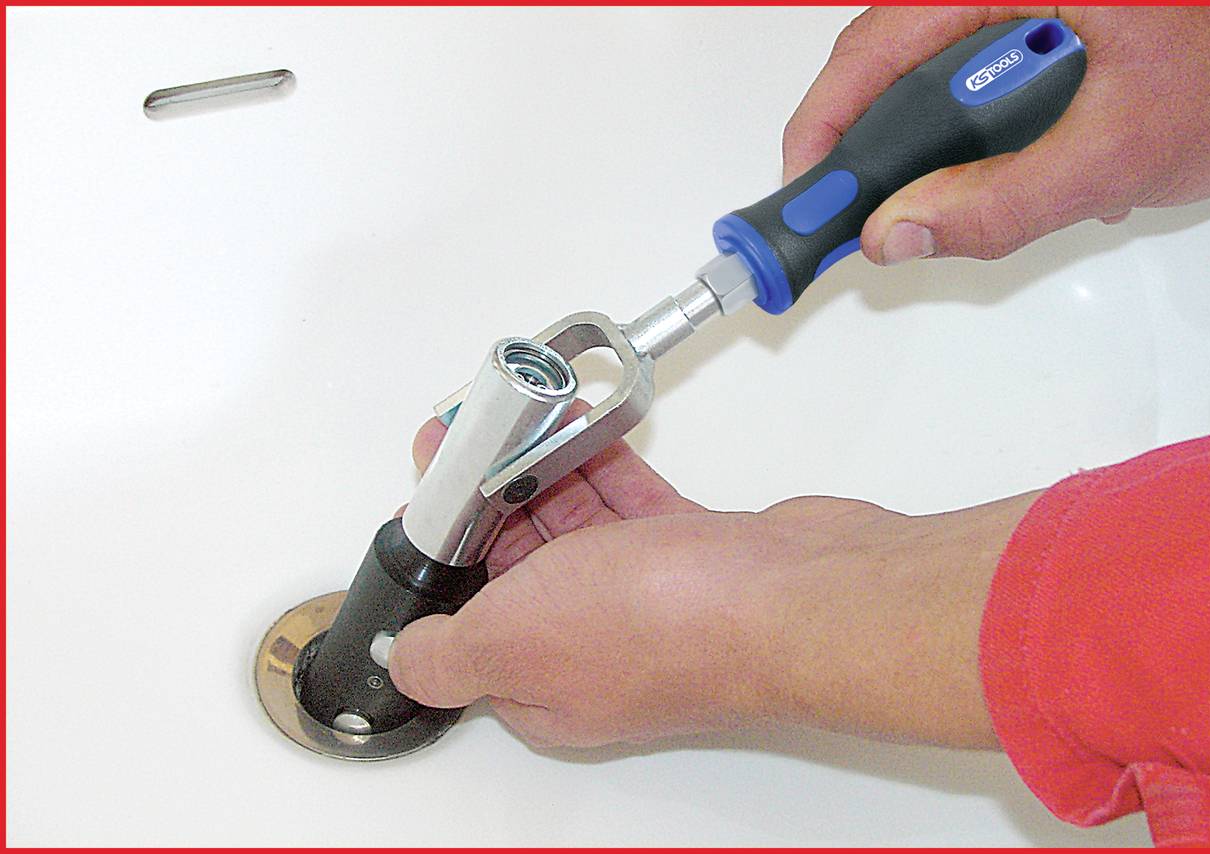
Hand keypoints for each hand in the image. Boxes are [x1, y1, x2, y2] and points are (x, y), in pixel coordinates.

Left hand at [390, 407, 1041, 748]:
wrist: (791, 596)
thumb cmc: (662, 625)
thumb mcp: (511, 640)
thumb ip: (445, 655)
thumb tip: (405, 663)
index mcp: (543, 682)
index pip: (471, 624)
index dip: (443, 558)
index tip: (428, 497)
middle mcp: (594, 647)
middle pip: (521, 566)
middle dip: (487, 500)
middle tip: (465, 438)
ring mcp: (647, 598)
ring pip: (577, 529)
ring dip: (544, 474)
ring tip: (516, 418)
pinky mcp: (692, 555)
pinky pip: (631, 504)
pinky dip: (603, 466)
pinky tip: (584, 428)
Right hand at [783, 6, 1209, 263]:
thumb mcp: (1116, 154)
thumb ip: (1001, 202)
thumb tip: (898, 233)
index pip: (881, 39)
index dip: (826, 118)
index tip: (803, 187)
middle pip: (896, 54)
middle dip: (874, 142)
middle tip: (854, 215)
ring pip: (935, 67)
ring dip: (934, 140)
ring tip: (950, 197)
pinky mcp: (1042, 15)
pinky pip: (978, 70)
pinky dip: (981, 129)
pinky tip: (1023, 161)